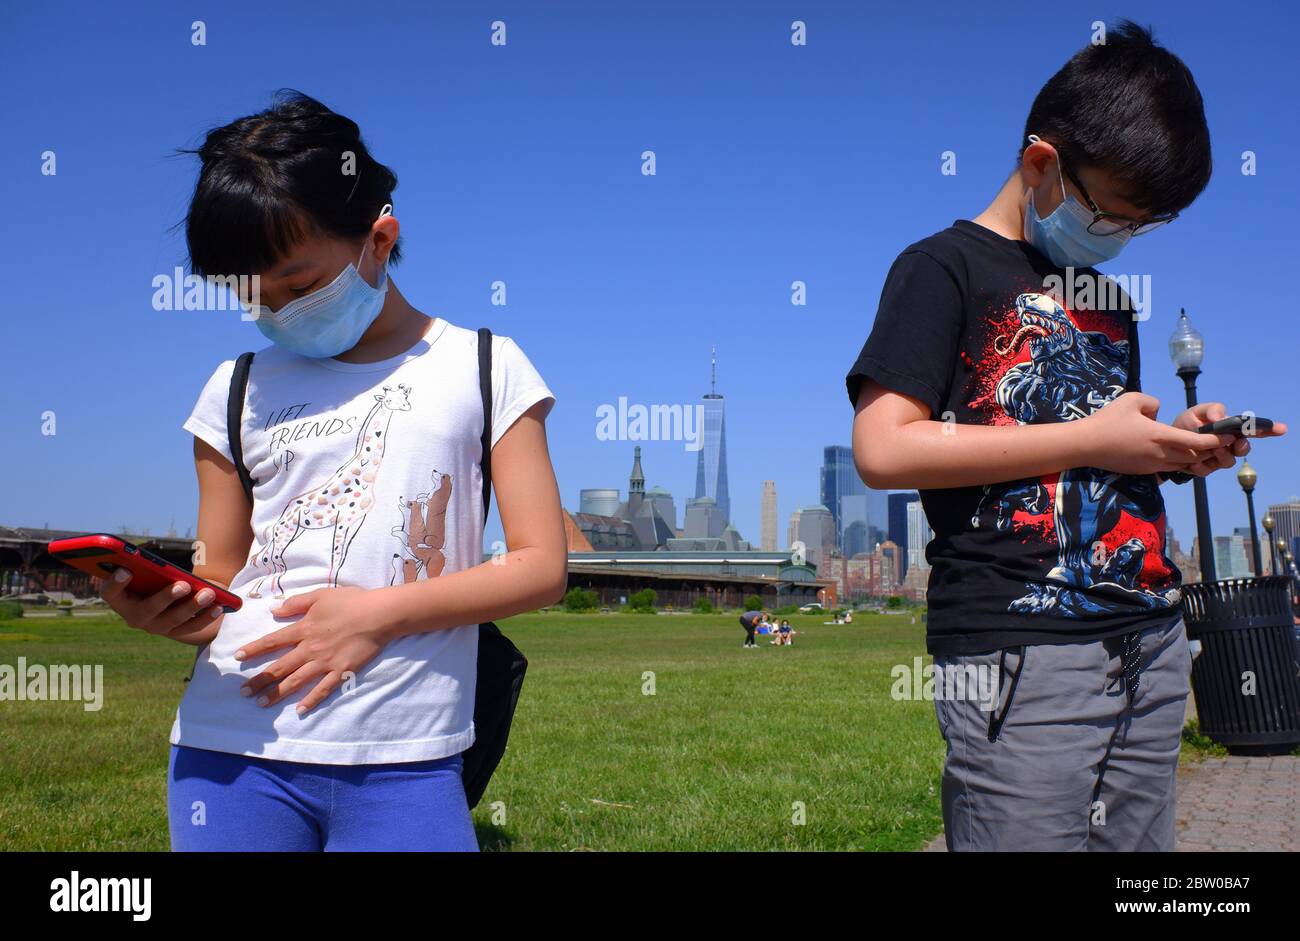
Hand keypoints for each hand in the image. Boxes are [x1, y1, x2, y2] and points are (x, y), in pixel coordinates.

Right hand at [91, 568, 224, 644]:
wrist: (168, 600)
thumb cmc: (151, 579)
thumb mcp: (144, 572)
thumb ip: (141, 566)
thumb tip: (145, 556)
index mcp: (120, 599)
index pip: (110, 592)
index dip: (115, 583)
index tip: (126, 570)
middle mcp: (134, 617)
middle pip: (148, 609)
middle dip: (166, 597)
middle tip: (183, 585)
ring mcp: (155, 627)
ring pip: (173, 620)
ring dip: (192, 606)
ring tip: (208, 594)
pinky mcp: (176, 632)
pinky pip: (191, 627)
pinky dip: (205, 617)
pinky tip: (219, 606)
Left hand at [234, 586, 395, 715]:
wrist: (379, 614)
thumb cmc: (352, 601)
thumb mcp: (321, 595)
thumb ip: (296, 603)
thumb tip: (274, 609)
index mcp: (304, 629)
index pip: (273, 641)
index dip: (254, 649)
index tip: (237, 658)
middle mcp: (310, 648)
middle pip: (279, 667)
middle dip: (259, 680)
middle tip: (242, 692)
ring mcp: (325, 662)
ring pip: (296, 681)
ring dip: (277, 693)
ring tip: (261, 704)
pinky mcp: (341, 671)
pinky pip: (323, 689)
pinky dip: (311, 700)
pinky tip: (299, 710)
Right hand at [1082, 392, 1230, 475]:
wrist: (1084, 446)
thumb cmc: (1107, 420)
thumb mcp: (1132, 399)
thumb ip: (1153, 402)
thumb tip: (1159, 412)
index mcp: (1160, 435)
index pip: (1197, 442)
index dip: (1215, 440)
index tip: (1228, 435)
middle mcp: (1160, 454)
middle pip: (1194, 457)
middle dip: (1209, 450)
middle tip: (1219, 442)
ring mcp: (1151, 465)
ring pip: (1182, 465)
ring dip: (1194, 458)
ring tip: (1201, 448)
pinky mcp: (1143, 471)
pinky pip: (1168, 468)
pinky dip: (1178, 462)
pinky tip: (1176, 454)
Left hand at [1171, 402, 1287, 476]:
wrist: (1165, 440)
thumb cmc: (1186, 424)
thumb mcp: (1196, 412)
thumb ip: (1211, 410)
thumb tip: (1219, 417)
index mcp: (1231, 430)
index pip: (1253, 430)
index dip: (1269, 430)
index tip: (1281, 429)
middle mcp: (1228, 445)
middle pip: (1244, 449)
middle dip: (1242, 447)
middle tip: (1235, 443)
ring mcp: (1217, 458)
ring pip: (1228, 462)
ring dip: (1221, 455)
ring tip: (1209, 449)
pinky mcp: (1204, 469)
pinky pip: (1207, 471)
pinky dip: (1201, 466)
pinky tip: (1193, 461)